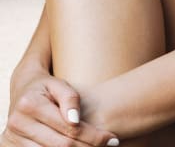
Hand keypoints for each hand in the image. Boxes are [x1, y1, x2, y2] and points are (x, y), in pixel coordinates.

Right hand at [3, 71, 118, 146]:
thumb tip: (75, 120)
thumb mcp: (60, 84)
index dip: (93, 136)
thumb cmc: (47, 87)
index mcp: (30, 105)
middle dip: (87, 146)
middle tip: (109, 145)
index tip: (112, 139)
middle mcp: (17, 123)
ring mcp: (11, 138)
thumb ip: (70, 98)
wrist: (23, 90)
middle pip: (61, 145)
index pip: (69, 128)